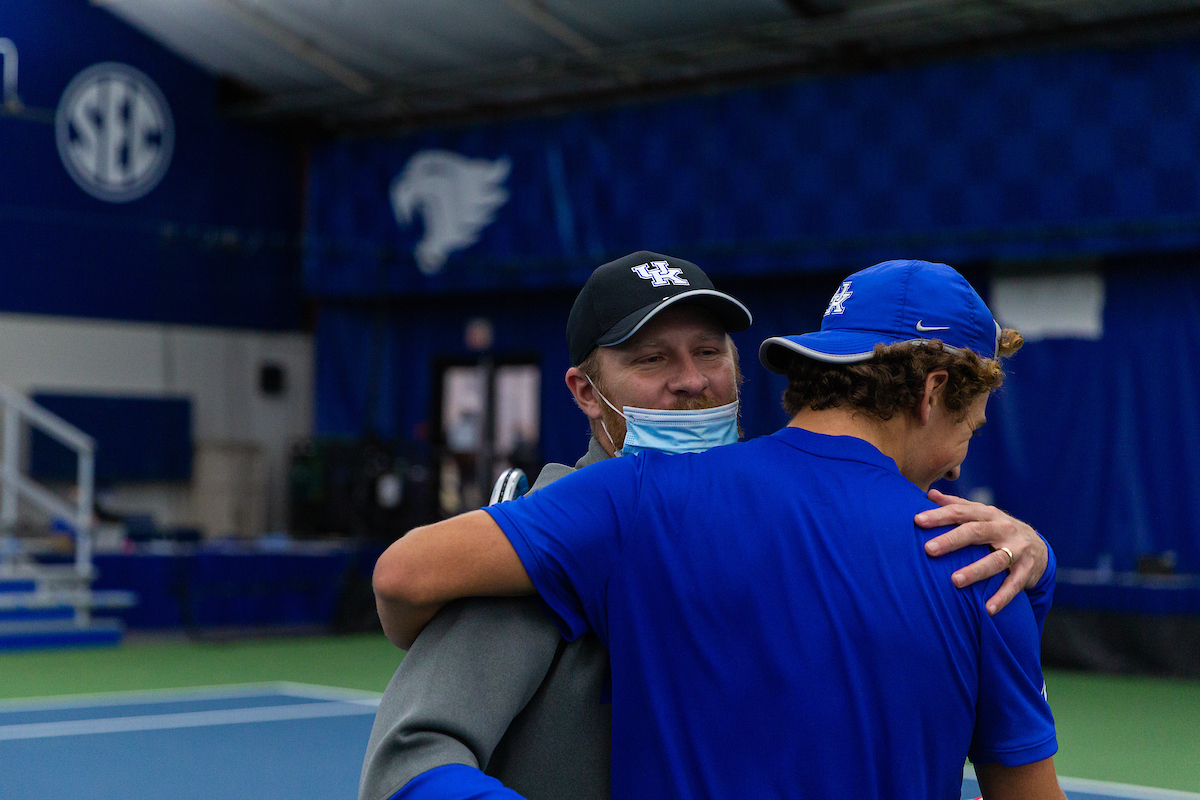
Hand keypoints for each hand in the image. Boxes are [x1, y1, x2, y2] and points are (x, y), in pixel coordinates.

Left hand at [916, 489, 1047, 615]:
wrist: (1039, 547)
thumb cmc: (999, 529)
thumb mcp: (982, 514)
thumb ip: (957, 505)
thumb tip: (930, 494)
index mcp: (988, 514)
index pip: (961, 512)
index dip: (939, 516)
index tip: (917, 520)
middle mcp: (1003, 529)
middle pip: (976, 532)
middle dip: (952, 540)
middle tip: (929, 549)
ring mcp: (1018, 549)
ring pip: (996, 560)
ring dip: (976, 570)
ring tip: (955, 581)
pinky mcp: (1027, 570)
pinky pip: (1014, 585)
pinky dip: (1002, 597)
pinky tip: (987, 609)